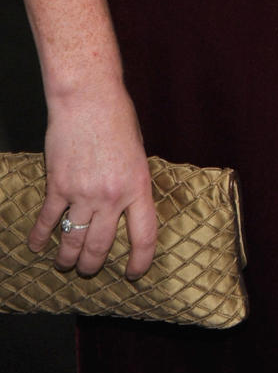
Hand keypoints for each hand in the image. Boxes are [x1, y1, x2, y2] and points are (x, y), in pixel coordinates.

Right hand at [28, 86, 156, 279]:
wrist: (88, 99)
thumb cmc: (118, 119)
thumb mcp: (137, 153)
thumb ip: (132, 183)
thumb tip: (127, 207)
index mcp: (138, 186)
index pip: (144, 236)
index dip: (141, 261)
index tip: (135, 273)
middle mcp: (111, 196)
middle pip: (101, 246)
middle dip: (94, 265)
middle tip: (89, 270)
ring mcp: (83, 193)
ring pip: (73, 240)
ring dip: (68, 258)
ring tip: (66, 264)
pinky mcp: (58, 186)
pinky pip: (49, 221)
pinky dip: (41, 236)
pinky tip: (37, 246)